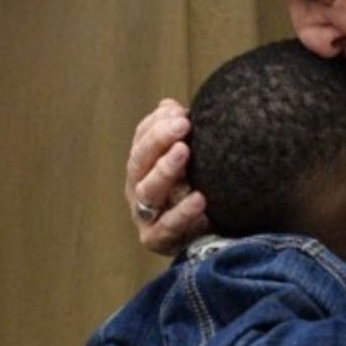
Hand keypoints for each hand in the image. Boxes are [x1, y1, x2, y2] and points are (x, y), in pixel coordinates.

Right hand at [125, 99, 208, 254]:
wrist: (208, 240)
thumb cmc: (198, 191)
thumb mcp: (193, 162)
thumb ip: (181, 135)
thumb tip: (169, 105)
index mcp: (143, 166)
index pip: (141, 139)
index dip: (156, 124)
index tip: (179, 112)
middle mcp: (137, 188)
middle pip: (139, 160)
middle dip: (159, 139)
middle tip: (183, 125)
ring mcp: (144, 215)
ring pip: (147, 191)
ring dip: (165, 169)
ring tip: (185, 152)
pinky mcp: (156, 240)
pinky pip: (166, 227)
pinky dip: (182, 213)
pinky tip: (200, 199)